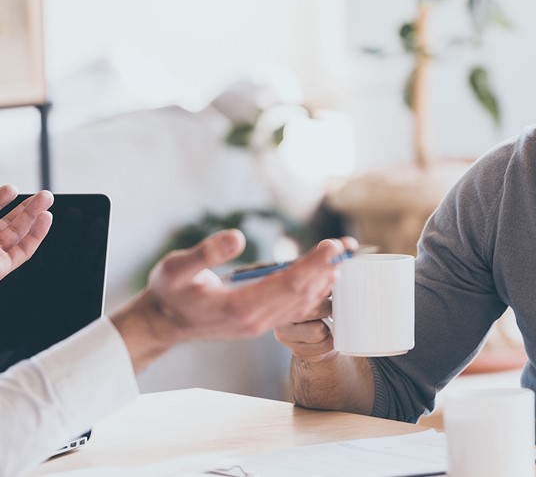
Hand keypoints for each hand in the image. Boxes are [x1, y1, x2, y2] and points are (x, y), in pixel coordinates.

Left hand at [0, 186, 52, 279]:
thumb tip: (8, 190)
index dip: (1, 199)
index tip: (13, 189)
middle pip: (9, 222)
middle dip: (26, 207)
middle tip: (44, 194)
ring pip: (19, 232)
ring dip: (35, 214)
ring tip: (48, 199)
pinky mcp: (4, 266)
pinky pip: (25, 249)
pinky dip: (38, 233)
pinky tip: (46, 218)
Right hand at [111, 230, 345, 371]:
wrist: (163, 323)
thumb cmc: (169, 292)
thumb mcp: (176, 268)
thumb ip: (205, 253)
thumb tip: (238, 236)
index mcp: (239, 308)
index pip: (287, 285)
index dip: (313, 264)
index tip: (332, 246)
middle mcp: (256, 320)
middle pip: (302, 293)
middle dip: (327, 268)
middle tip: (347, 245)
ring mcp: (261, 324)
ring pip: (303, 302)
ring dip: (325, 279)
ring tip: (344, 256)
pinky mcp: (262, 322)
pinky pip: (295, 307)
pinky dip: (314, 289)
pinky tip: (327, 274)